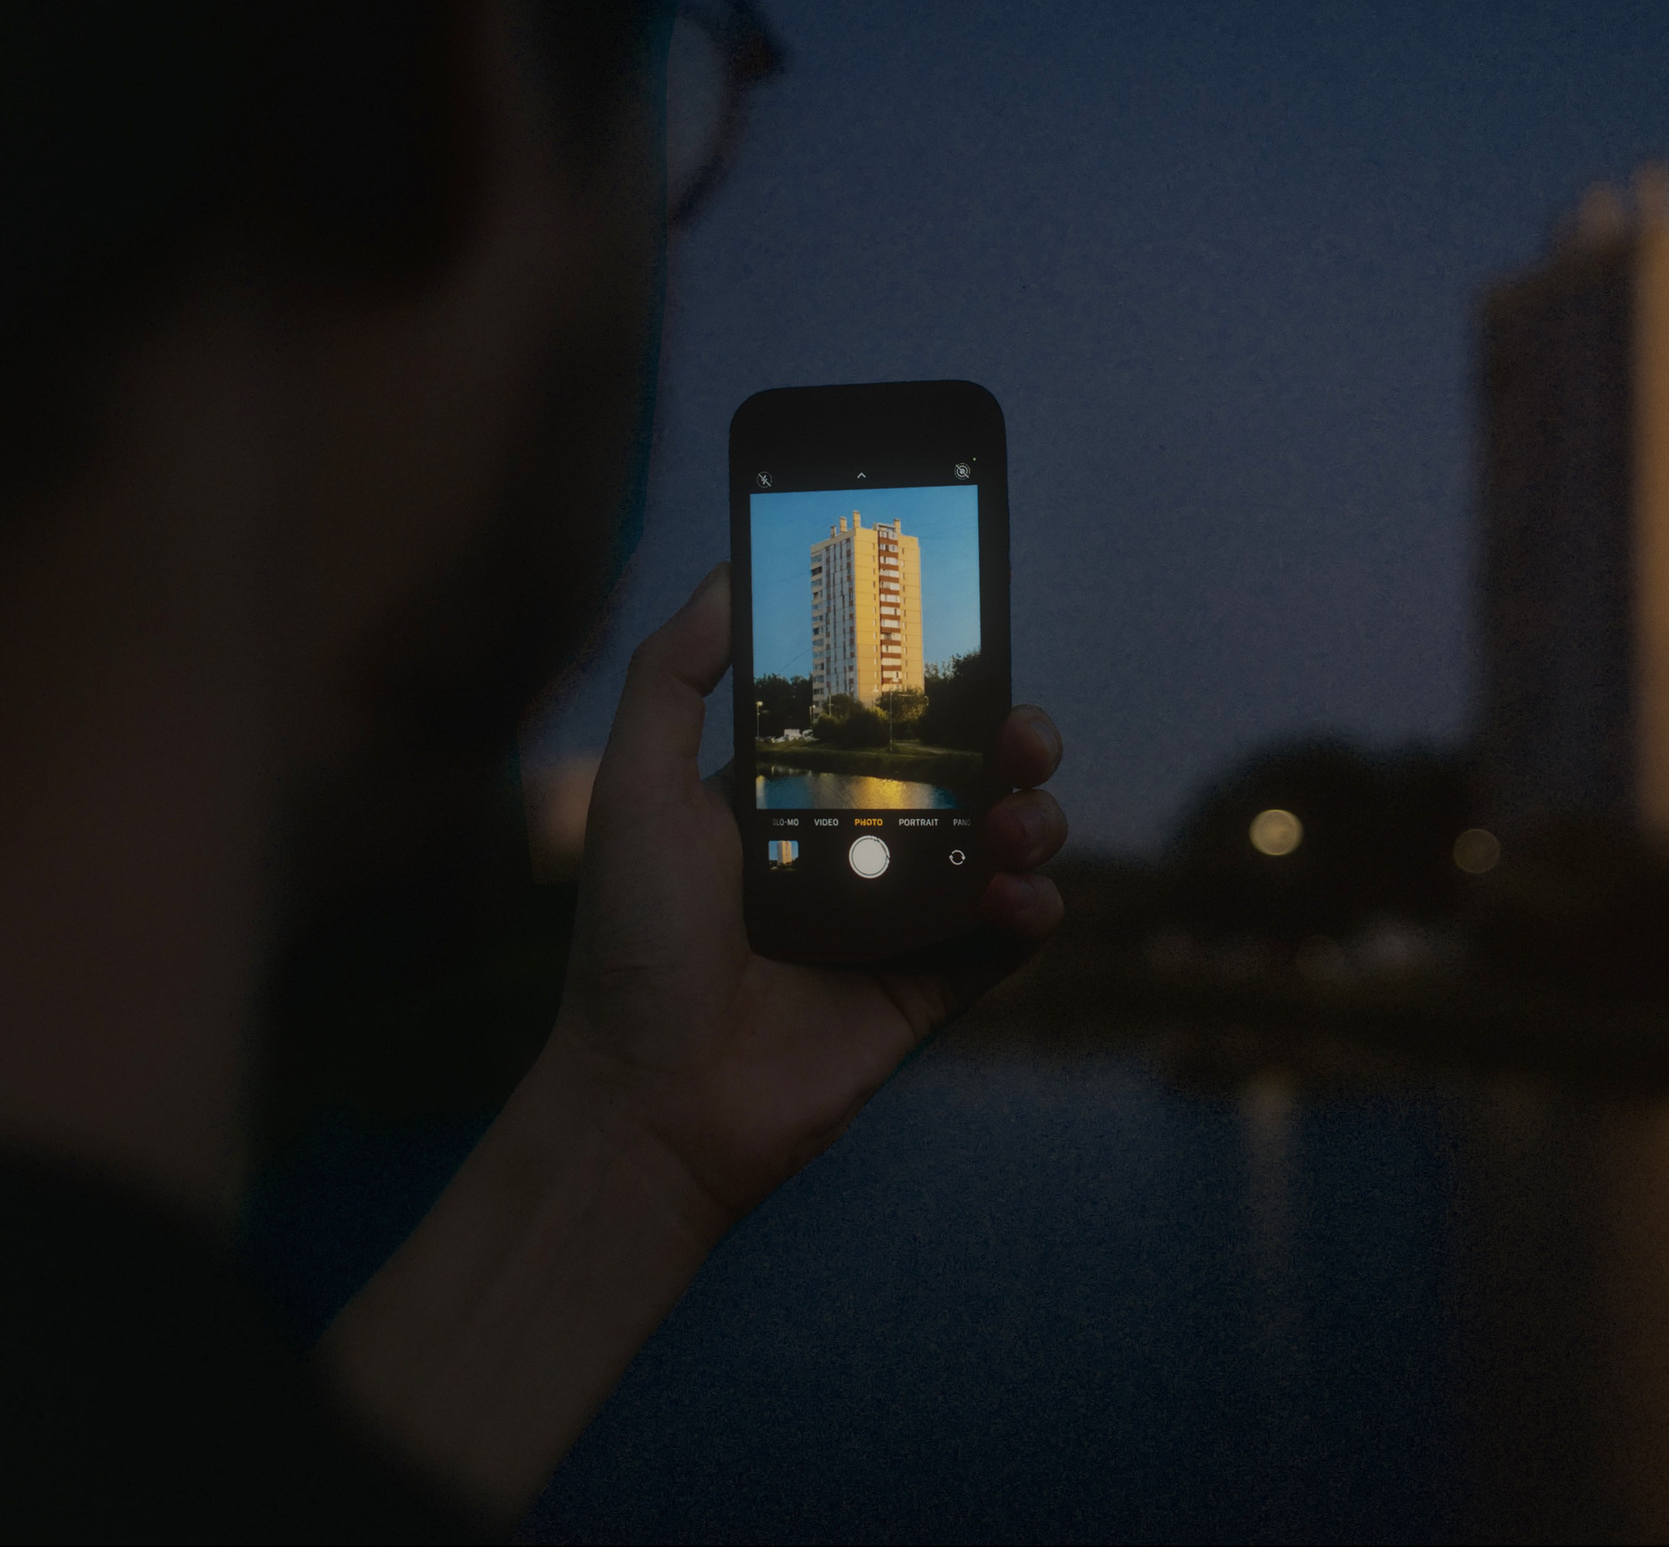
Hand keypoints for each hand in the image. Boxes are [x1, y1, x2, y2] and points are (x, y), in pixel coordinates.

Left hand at [324, 566, 1063, 1516]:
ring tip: (1019, 829)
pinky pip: (1007, 937)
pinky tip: (1022, 898)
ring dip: (1033, 819)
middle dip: (1011, 741)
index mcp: (786, 788)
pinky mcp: (928, 988)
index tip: (970, 638)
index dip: (934, 675)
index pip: (882, 710)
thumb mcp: (634, 784)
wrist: (653, 1099)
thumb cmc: (633, 940)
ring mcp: (895, 918)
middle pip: (963, 769)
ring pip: (1000, 843)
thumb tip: (731, 570)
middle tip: (1021, 740)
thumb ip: (673, 673)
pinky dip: (1034, 908)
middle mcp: (848, 843)